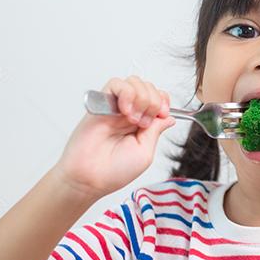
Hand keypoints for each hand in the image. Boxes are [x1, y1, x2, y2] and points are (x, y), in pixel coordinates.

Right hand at [54, 75, 175, 199]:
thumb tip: (169, 117)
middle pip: (148, 87)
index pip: (158, 98)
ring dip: (141, 98)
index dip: (163, 101)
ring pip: (134, 82)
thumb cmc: (115, 171)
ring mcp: (115, 108)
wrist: (90, 176)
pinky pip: (116, 84)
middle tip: (144, 122)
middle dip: (154, 101)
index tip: (162, 114)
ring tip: (133, 119)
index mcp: (142, 124)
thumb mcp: (145, 152)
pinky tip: (125, 111)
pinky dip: (126, 93)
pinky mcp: (100, 103)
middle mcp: (129, 113)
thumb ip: (156, 131)